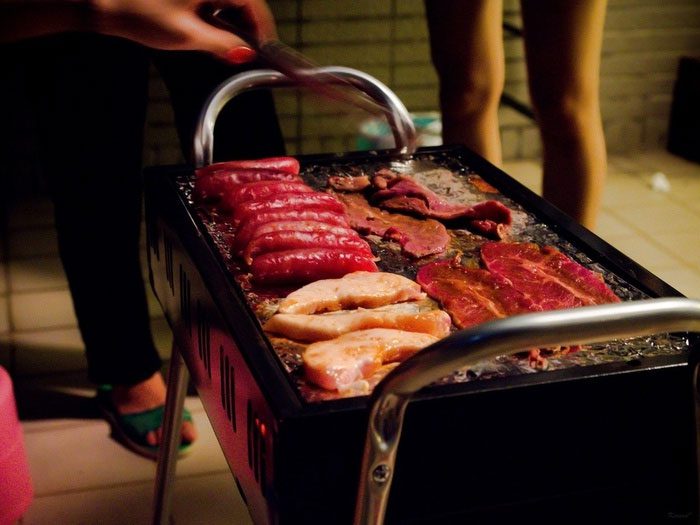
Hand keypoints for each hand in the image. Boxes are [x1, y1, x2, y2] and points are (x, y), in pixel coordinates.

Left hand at [92, 0, 276, 61]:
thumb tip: (244, 53)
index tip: (265, 48)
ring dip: (228, 21)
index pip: (252, 3)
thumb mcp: (187, 36)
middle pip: (240, 0)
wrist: (101, 0)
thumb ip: (222, 45)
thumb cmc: (138, 12)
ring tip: (223, 46)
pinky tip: (205, 31)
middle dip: (245, 26)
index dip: (262, 28)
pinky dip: (213, 13)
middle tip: (244, 52)